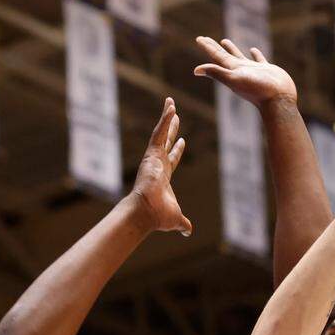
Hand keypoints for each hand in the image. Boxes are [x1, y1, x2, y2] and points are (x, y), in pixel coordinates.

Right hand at [129, 98, 191, 235]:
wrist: (146, 213)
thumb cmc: (158, 217)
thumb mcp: (176, 219)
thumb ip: (183, 224)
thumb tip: (188, 232)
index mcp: (164, 177)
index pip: (172, 160)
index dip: (178, 150)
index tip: (182, 141)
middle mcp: (158, 165)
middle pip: (166, 142)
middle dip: (171, 129)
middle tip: (175, 115)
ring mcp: (153, 158)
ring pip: (162, 133)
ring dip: (167, 117)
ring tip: (171, 102)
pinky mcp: (151, 153)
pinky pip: (159, 132)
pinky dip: (165, 119)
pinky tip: (171, 106)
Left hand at [193, 37, 295, 109]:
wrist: (278, 100)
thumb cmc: (257, 90)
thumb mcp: (234, 79)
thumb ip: (216, 73)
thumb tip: (195, 70)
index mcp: (231, 71)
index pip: (216, 56)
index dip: (207, 47)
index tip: (199, 38)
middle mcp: (240, 71)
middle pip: (224, 56)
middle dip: (215, 47)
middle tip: (206, 39)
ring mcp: (252, 71)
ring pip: (239, 57)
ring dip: (231, 49)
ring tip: (224, 41)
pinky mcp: (266, 70)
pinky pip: (258, 59)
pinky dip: (255, 54)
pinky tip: (253, 50)